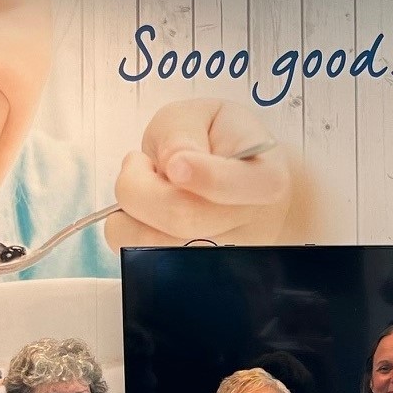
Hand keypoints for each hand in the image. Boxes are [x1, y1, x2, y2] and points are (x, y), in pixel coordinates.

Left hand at [107, 99, 293, 249]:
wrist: (248, 190)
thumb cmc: (225, 147)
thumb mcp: (206, 116)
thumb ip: (183, 132)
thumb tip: (172, 161)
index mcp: (264, 181)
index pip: (233, 187)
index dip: (203, 176)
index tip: (176, 163)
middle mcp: (247, 227)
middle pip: (181, 219)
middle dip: (139, 185)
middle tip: (139, 163)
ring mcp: (219, 259)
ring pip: (151, 245)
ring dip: (130, 210)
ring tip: (145, 186)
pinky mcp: (190, 276)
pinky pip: (140, 258)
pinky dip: (128, 229)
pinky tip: (145, 211)